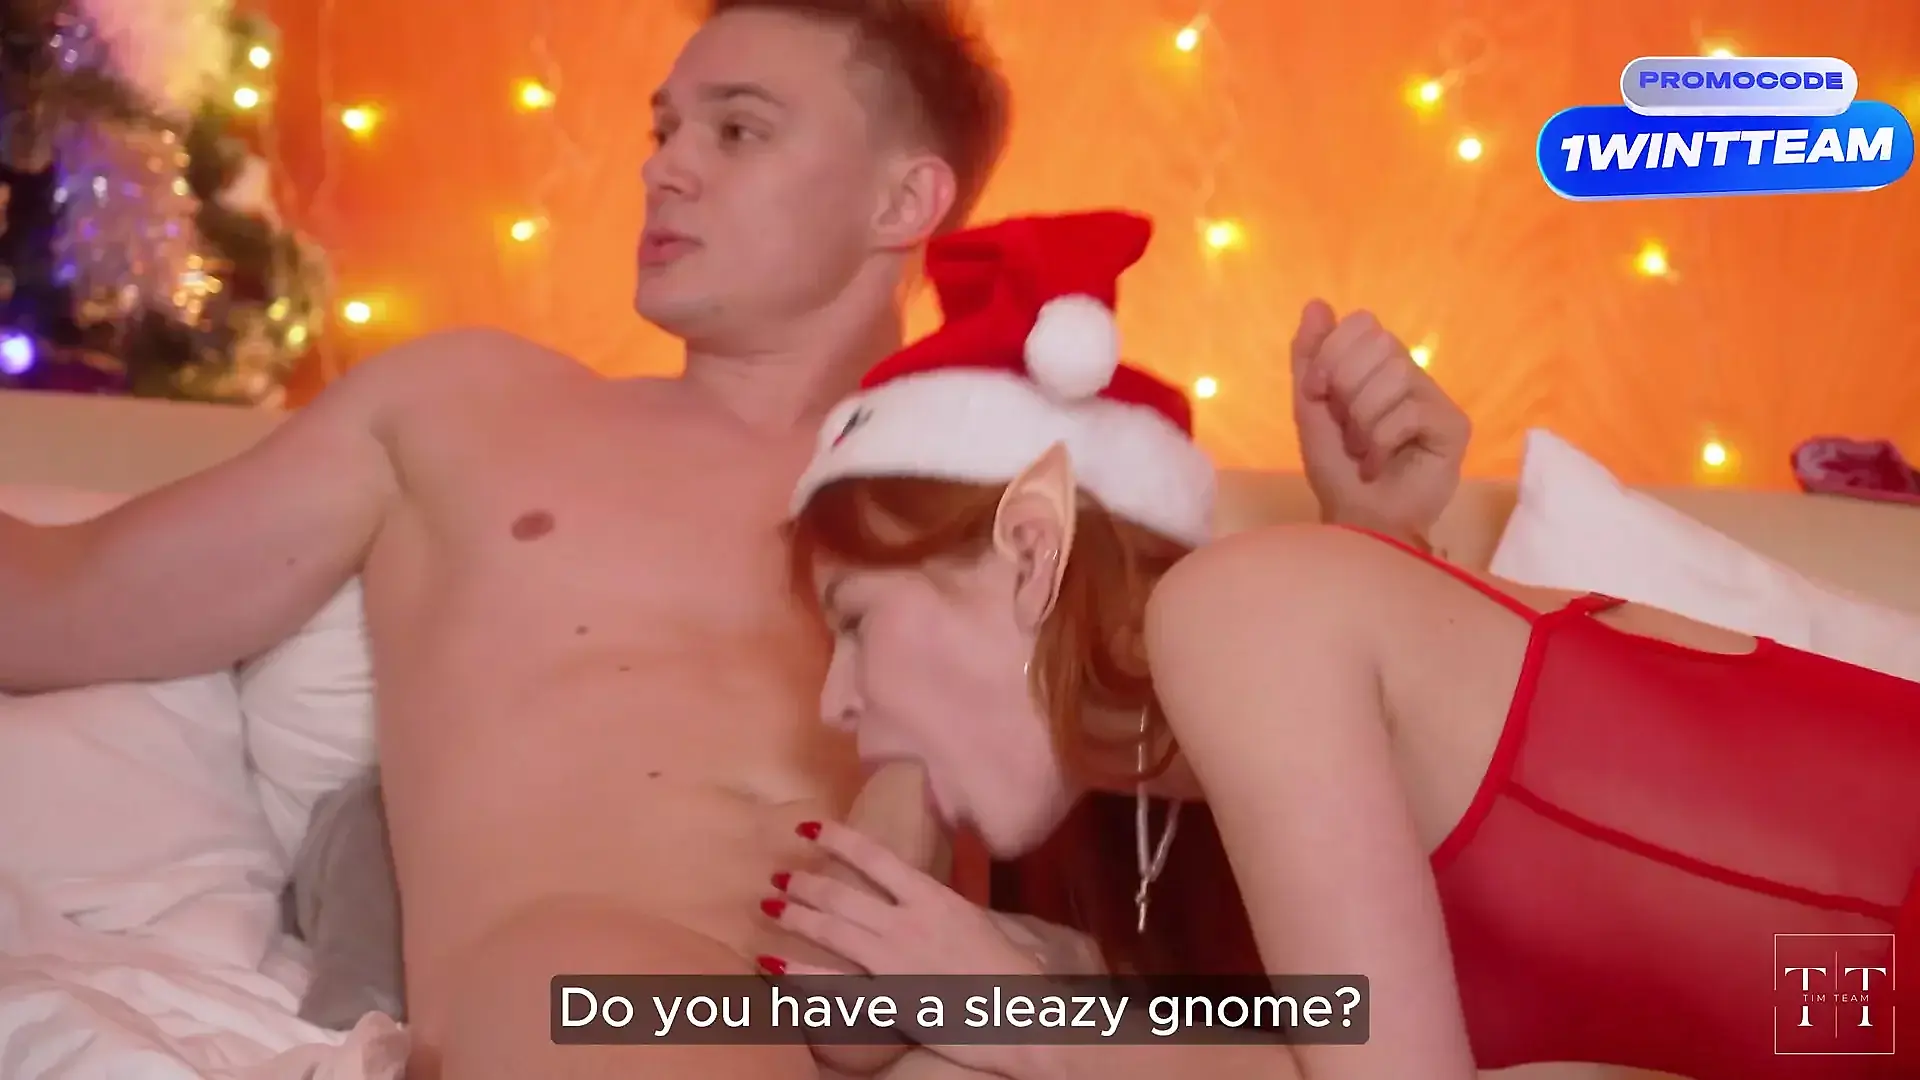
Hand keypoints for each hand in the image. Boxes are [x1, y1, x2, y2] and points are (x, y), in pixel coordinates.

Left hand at [760, 819, 1045, 1074]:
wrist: (1021, 1017)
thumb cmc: (1009, 971)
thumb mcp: (980, 923)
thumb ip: (945, 908)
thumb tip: (925, 895)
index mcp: (933, 898)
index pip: (875, 858)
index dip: (838, 839)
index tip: (809, 827)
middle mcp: (907, 923)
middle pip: (843, 894)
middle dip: (806, 881)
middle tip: (778, 875)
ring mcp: (894, 961)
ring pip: (832, 929)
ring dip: (796, 914)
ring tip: (769, 905)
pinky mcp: (888, 999)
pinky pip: (833, 984)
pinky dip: (799, 972)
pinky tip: (773, 963)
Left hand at [1290, 300, 1469, 540]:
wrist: (1356, 520)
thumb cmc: (1336, 469)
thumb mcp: (1309, 407)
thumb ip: (1309, 356)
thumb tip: (1316, 304)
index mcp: (1377, 365)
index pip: (1361, 323)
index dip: (1331, 357)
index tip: (1319, 395)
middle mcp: (1410, 374)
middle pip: (1378, 343)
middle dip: (1347, 390)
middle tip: (1347, 428)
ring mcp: (1435, 398)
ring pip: (1394, 376)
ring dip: (1363, 421)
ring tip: (1364, 450)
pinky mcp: (1454, 426)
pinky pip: (1410, 410)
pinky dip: (1381, 440)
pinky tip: (1381, 463)